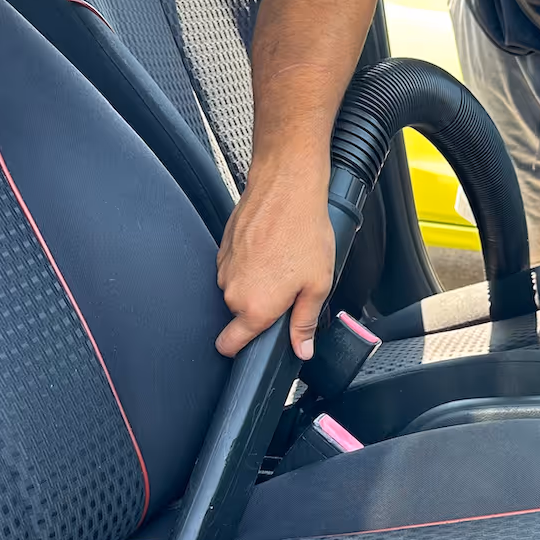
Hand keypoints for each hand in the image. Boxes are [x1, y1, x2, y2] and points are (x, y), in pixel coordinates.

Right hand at [215, 172, 333, 359]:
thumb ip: (304, 323)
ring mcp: (224, 268)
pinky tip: (270, 248)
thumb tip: (301, 349)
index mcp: (255, 308)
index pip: (229, 345)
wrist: (286, 189)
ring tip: (281, 263)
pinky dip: (250, 263)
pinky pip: (235, 268)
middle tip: (288, 289)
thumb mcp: (317, 285)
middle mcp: (232, 291)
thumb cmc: (303, 232)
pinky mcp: (223, 249)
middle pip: (240, 315)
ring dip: (256, 284)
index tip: (252, 346)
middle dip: (260, 308)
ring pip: (237, 290)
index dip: (239, 350)